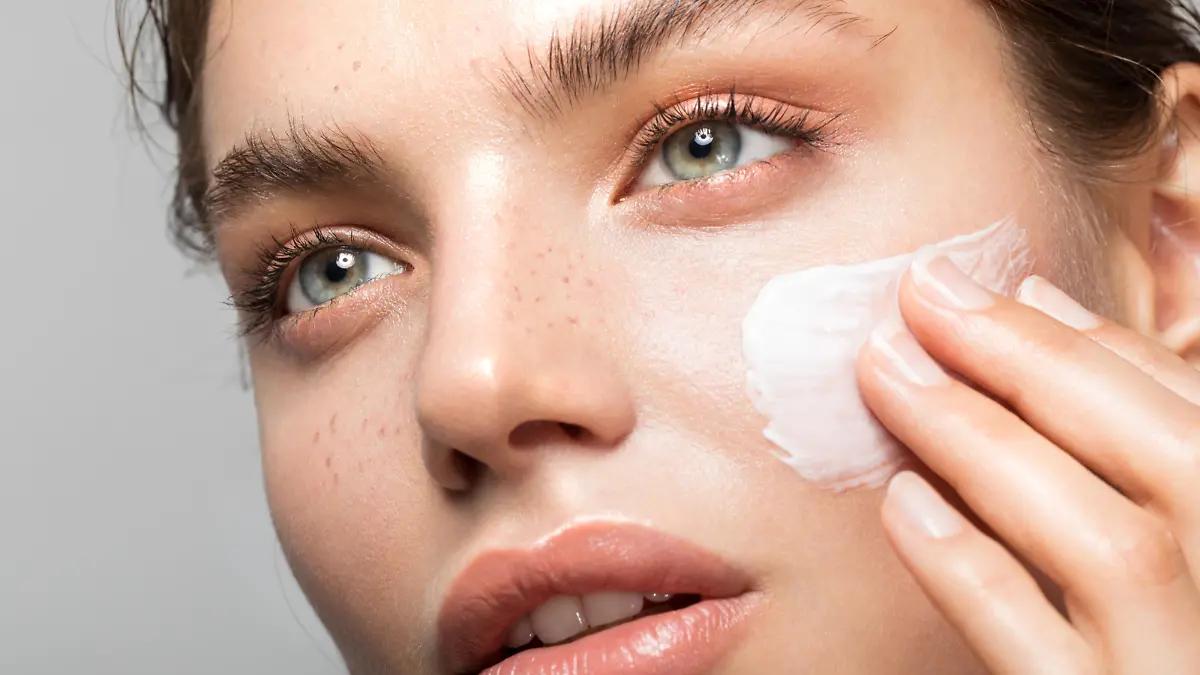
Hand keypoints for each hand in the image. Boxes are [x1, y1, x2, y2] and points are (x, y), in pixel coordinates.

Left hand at [857, 253, 1199, 674]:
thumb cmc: (1165, 612)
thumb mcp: (1177, 517)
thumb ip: (1133, 419)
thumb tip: (1042, 304)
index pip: (1191, 414)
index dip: (1081, 339)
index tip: (982, 285)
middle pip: (1161, 455)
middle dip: (1032, 364)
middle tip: (920, 298)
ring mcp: (1190, 666)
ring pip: (1107, 542)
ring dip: (987, 444)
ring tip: (889, 375)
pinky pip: (1042, 655)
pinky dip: (977, 573)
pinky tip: (905, 508)